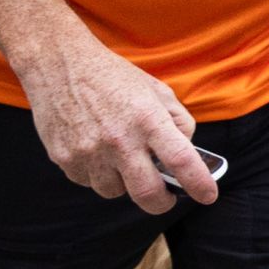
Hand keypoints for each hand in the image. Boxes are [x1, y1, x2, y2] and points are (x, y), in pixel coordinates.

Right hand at [19, 31, 214, 212]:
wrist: (60, 65)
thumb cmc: (114, 77)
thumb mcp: (156, 90)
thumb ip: (177, 121)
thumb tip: (187, 152)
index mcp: (148, 119)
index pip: (181, 160)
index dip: (199, 184)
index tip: (208, 196)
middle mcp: (119, 140)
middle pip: (147, 193)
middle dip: (162, 203)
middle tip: (167, 198)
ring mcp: (89, 152)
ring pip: (115, 192)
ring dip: (125, 184)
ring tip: (123, 160)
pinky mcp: (64, 159)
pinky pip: (88, 182)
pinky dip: (98, 174)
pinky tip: (97, 151)